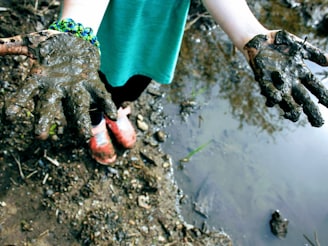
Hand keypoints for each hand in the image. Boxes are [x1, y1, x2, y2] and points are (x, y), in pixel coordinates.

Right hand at [0, 30, 116, 140]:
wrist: (74, 38)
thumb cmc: (50, 45)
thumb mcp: (31, 43)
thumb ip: (12, 47)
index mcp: (41, 81)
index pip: (25, 94)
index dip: (17, 104)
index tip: (9, 116)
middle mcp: (57, 89)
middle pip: (49, 106)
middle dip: (44, 120)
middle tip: (39, 136)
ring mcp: (76, 88)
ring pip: (77, 107)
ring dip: (81, 121)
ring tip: (84, 135)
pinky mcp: (93, 82)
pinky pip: (101, 95)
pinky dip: (107, 105)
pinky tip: (114, 115)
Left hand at [244, 30, 327, 126]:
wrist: (259, 39)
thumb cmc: (279, 43)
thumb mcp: (300, 47)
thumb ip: (313, 53)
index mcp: (301, 74)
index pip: (315, 88)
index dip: (324, 97)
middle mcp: (290, 81)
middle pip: (303, 99)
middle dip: (310, 110)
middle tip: (317, 123)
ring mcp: (277, 82)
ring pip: (286, 100)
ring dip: (290, 108)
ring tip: (295, 116)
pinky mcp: (263, 80)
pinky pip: (268, 91)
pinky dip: (272, 95)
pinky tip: (277, 99)